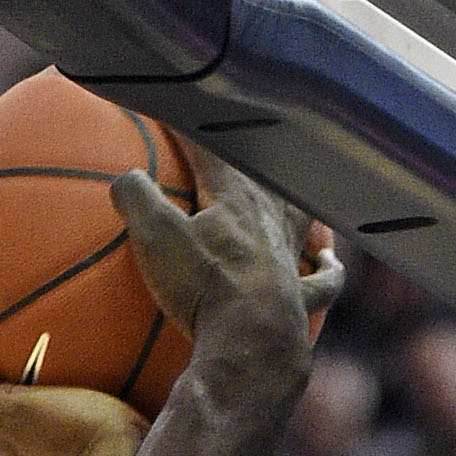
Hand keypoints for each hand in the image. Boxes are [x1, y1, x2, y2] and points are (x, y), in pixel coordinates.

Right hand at [109, 152, 328, 367]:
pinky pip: (323, 281)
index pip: (209, 151)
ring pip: (300, 216)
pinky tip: (328, 260)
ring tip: (298, 188)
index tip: (173, 114)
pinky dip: (329, 269)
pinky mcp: (301, 299)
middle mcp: (268, 218)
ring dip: (297, 200)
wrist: (250, 341)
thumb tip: (126, 176)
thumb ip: (137, 198)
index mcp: (234, 197)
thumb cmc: (202, 287)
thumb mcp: (155, 238)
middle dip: (250, 155)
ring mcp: (289, 259)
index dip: (188, 131)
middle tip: (244, 140)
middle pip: (264, 175)